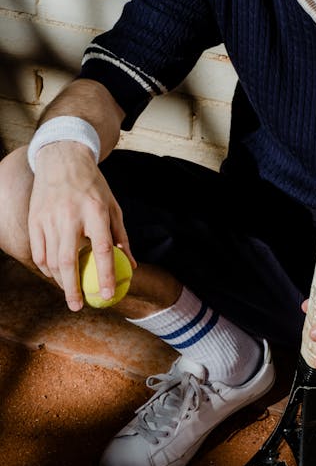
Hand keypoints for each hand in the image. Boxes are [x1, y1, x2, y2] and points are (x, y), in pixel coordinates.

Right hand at [28, 142, 135, 310]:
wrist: (63, 159)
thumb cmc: (93, 186)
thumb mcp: (113, 205)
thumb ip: (121, 236)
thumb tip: (131, 265)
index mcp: (95, 210)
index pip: (101, 248)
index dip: (105, 274)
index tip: (107, 295)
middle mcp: (70, 215)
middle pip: (68, 260)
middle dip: (72, 289)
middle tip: (79, 306)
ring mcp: (49, 217)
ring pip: (50, 260)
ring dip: (59, 281)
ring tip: (69, 292)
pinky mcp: (35, 219)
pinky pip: (39, 252)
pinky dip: (46, 268)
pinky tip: (55, 275)